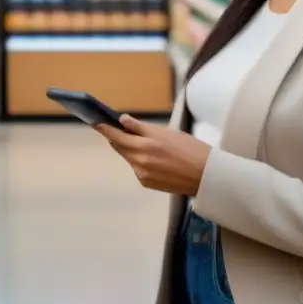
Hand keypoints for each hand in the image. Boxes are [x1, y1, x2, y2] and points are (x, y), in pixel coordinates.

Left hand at [95, 115, 211, 196]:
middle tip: (117, 128)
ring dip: (130, 149)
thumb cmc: (190, 149)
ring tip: (145, 143)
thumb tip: (122, 120)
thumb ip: (142, 128)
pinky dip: (140, 161)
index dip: (105, 128)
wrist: (207, 176)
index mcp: (145, 145)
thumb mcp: (167, 133)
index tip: (95, 122)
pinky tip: (155, 159)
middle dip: (117, 137)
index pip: (117, 135)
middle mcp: (139, 161)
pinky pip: (137, 168)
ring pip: (129, 157)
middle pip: (120, 146)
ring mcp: (142, 174)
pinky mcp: (146, 183)